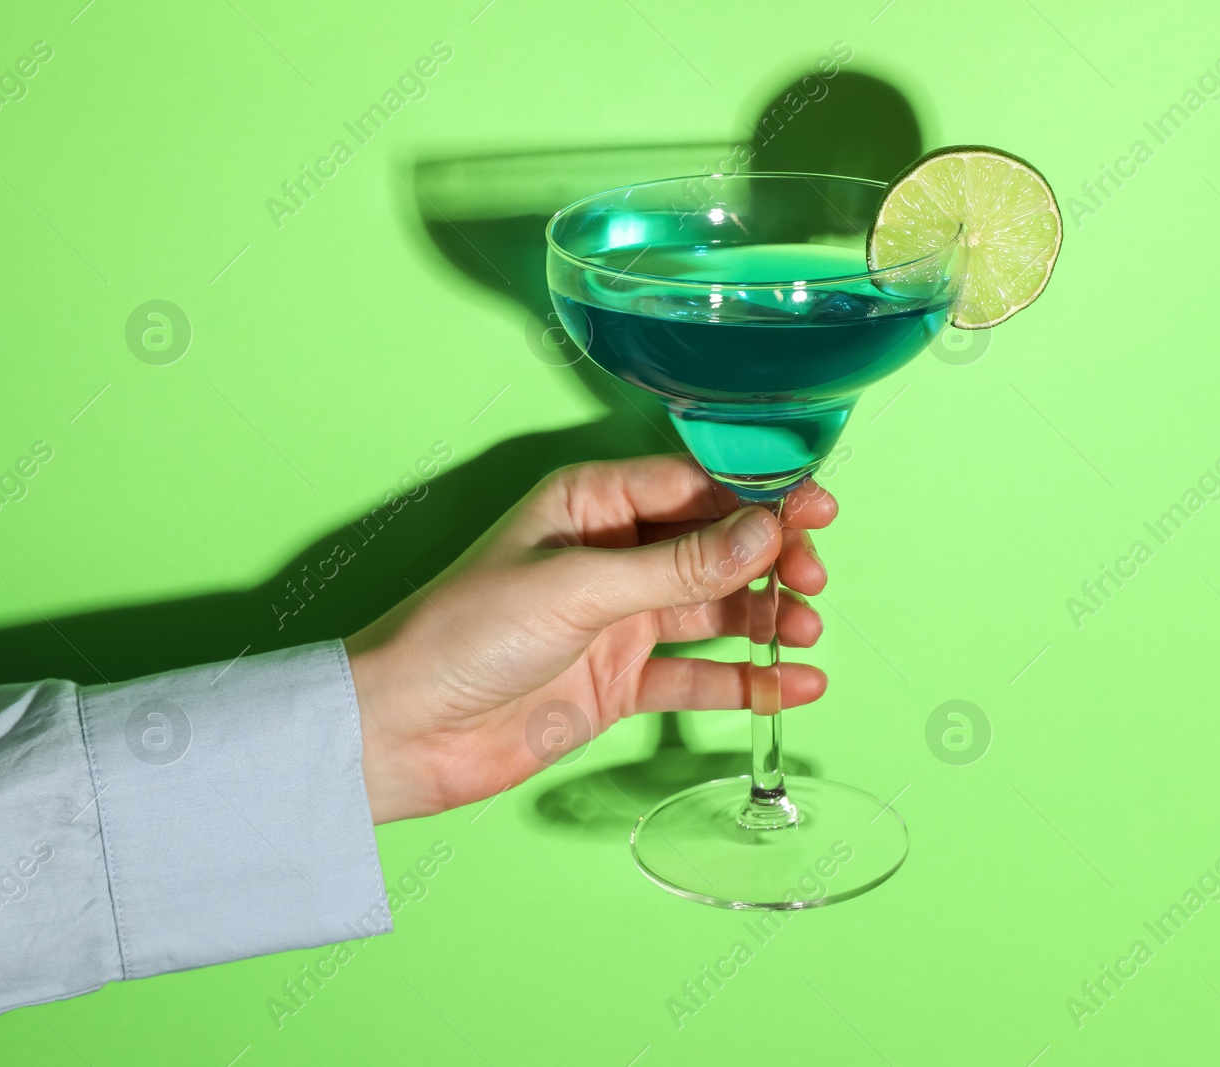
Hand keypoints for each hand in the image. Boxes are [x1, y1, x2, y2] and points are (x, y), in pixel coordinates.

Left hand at [344, 455, 836, 823]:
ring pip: (714, 610)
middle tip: (813, 578)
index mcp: (592, 504)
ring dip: (766, 619)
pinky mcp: (619, 683)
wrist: (403, 732)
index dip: (759, 496)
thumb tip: (764, 530)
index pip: (695, 486)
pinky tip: (792, 686)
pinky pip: (697, 677)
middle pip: (715, 546)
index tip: (816, 508)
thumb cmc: (464, 634)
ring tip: (807, 633)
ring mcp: (618, 621)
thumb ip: (678, 565)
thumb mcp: (579, 588)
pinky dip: (746, 681)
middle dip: (771, 559)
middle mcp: (612, 555)